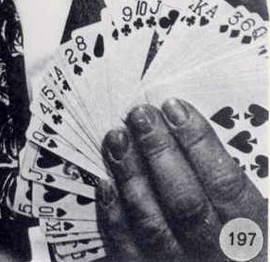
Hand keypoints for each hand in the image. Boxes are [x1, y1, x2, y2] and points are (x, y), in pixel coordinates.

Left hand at [97, 99, 266, 261]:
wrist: (211, 259)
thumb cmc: (227, 222)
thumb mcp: (242, 203)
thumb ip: (222, 171)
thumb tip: (182, 117)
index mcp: (248, 231)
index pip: (227, 185)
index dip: (199, 143)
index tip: (174, 107)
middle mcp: (217, 253)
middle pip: (187, 204)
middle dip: (159, 153)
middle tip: (140, 115)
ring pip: (154, 226)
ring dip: (132, 177)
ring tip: (117, 138)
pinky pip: (129, 252)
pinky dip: (115, 217)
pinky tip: (106, 182)